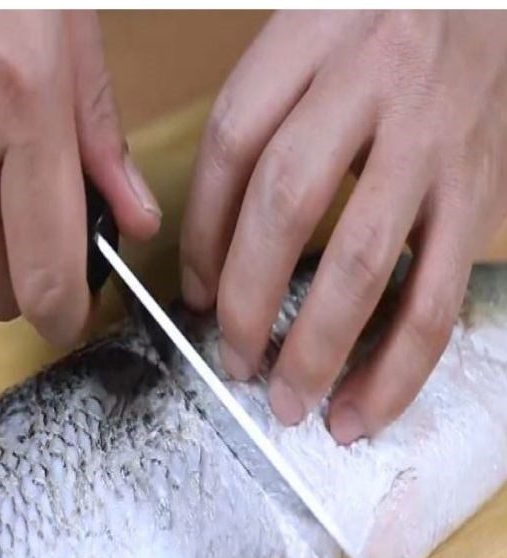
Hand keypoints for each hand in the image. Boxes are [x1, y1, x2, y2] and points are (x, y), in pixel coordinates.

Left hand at [180, 11, 506, 442]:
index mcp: (310, 38)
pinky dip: (399, 364)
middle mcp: (374, 85)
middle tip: (233, 363)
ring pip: (365, 260)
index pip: (232, 143)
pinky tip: (365, 407)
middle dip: (248, 300)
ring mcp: (433, 142)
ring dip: (319, 348)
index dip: (201, 233)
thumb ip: (252, 134)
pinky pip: (439, 294)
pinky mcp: (480, 191)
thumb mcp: (300, 44)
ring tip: (289, 405)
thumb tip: (204, 265)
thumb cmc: (373, 31)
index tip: (193, 296)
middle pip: (287, 204)